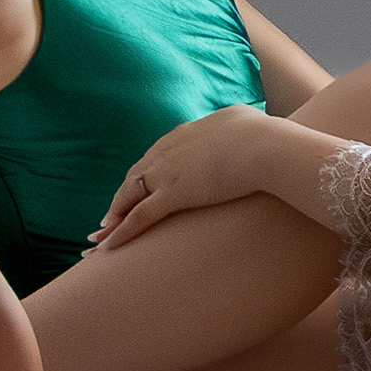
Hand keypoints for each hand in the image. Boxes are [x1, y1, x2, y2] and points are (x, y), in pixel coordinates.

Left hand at [91, 106, 286, 255]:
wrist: (267, 147)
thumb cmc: (268, 137)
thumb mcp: (248, 122)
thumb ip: (239, 129)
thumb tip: (249, 128)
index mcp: (187, 132)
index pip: (158, 153)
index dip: (147, 172)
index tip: (141, 185)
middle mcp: (169, 148)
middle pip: (137, 173)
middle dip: (123, 195)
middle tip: (112, 213)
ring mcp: (167, 171)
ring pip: (130, 196)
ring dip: (114, 215)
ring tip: (102, 233)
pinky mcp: (172, 194)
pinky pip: (139, 216)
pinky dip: (121, 232)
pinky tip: (107, 247)